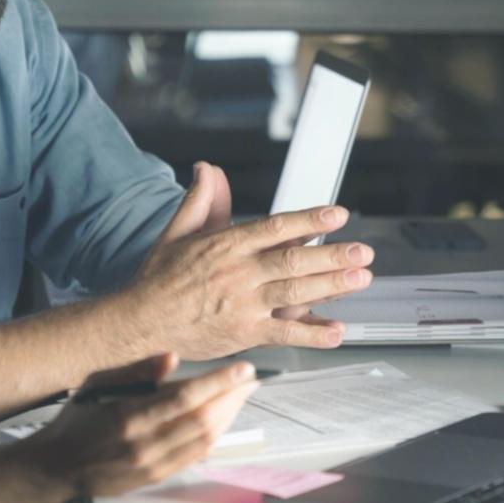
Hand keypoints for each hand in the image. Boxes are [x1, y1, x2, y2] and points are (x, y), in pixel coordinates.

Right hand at [13, 354, 258, 501]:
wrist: (58, 467)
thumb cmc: (77, 420)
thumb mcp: (97, 385)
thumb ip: (135, 372)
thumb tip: (172, 358)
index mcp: (127, 417)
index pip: (185, 398)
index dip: (219, 383)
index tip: (242, 369)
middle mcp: (143, 444)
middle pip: (202, 420)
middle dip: (233, 398)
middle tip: (251, 380)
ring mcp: (151, 465)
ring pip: (204, 440)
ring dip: (229, 417)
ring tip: (241, 397)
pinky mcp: (155, 478)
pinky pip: (194, 457)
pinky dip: (214, 437)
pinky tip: (222, 421)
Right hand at [121, 161, 374, 358]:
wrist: (140, 320)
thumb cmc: (159, 279)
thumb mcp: (176, 231)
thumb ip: (200, 200)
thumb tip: (207, 169)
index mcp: (226, 245)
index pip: (275, 227)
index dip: (309, 220)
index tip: (336, 215)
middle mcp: (238, 273)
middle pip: (292, 260)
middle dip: (332, 255)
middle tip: (362, 251)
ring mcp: (243, 304)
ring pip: (294, 292)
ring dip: (331, 286)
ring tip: (360, 279)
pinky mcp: (243, 333)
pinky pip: (284, 333)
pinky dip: (311, 333)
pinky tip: (336, 330)